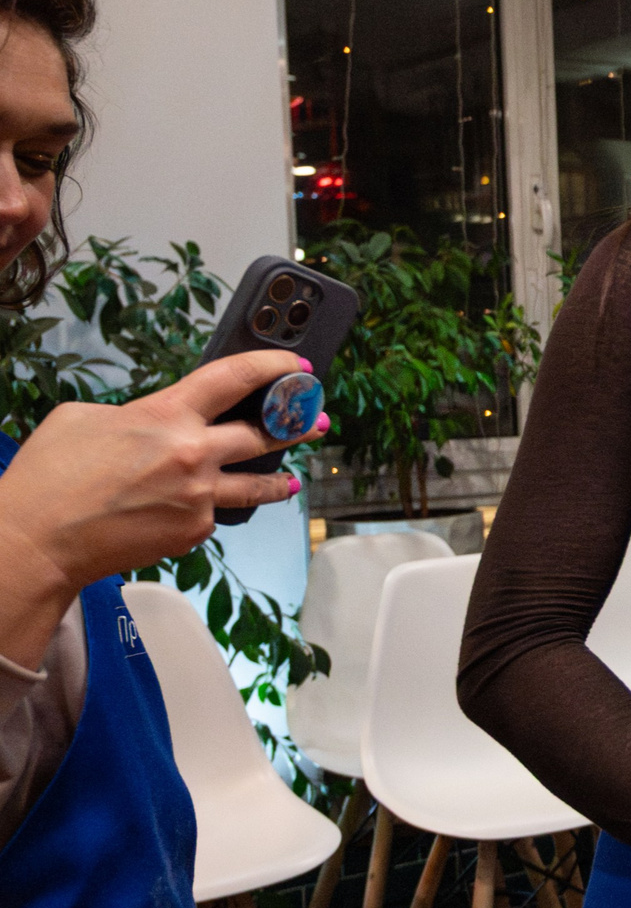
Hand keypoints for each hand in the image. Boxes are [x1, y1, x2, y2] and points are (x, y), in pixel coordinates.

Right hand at [0, 350, 320, 668]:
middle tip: (315, 417)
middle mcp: (194, 454)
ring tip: (294, 476)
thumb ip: (135, 415)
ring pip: (258, 484)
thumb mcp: (83, 418)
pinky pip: (215, 512)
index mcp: (166, 415)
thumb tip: (156, 423)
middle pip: (265, 433)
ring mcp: (200, 496)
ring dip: (280, 477)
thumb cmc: (49, 477)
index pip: (235, 378)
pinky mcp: (194, 530)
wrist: (38, 540)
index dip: (272, 366)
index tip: (296, 366)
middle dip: (295, 422)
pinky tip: (204, 508)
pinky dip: (212, 508)